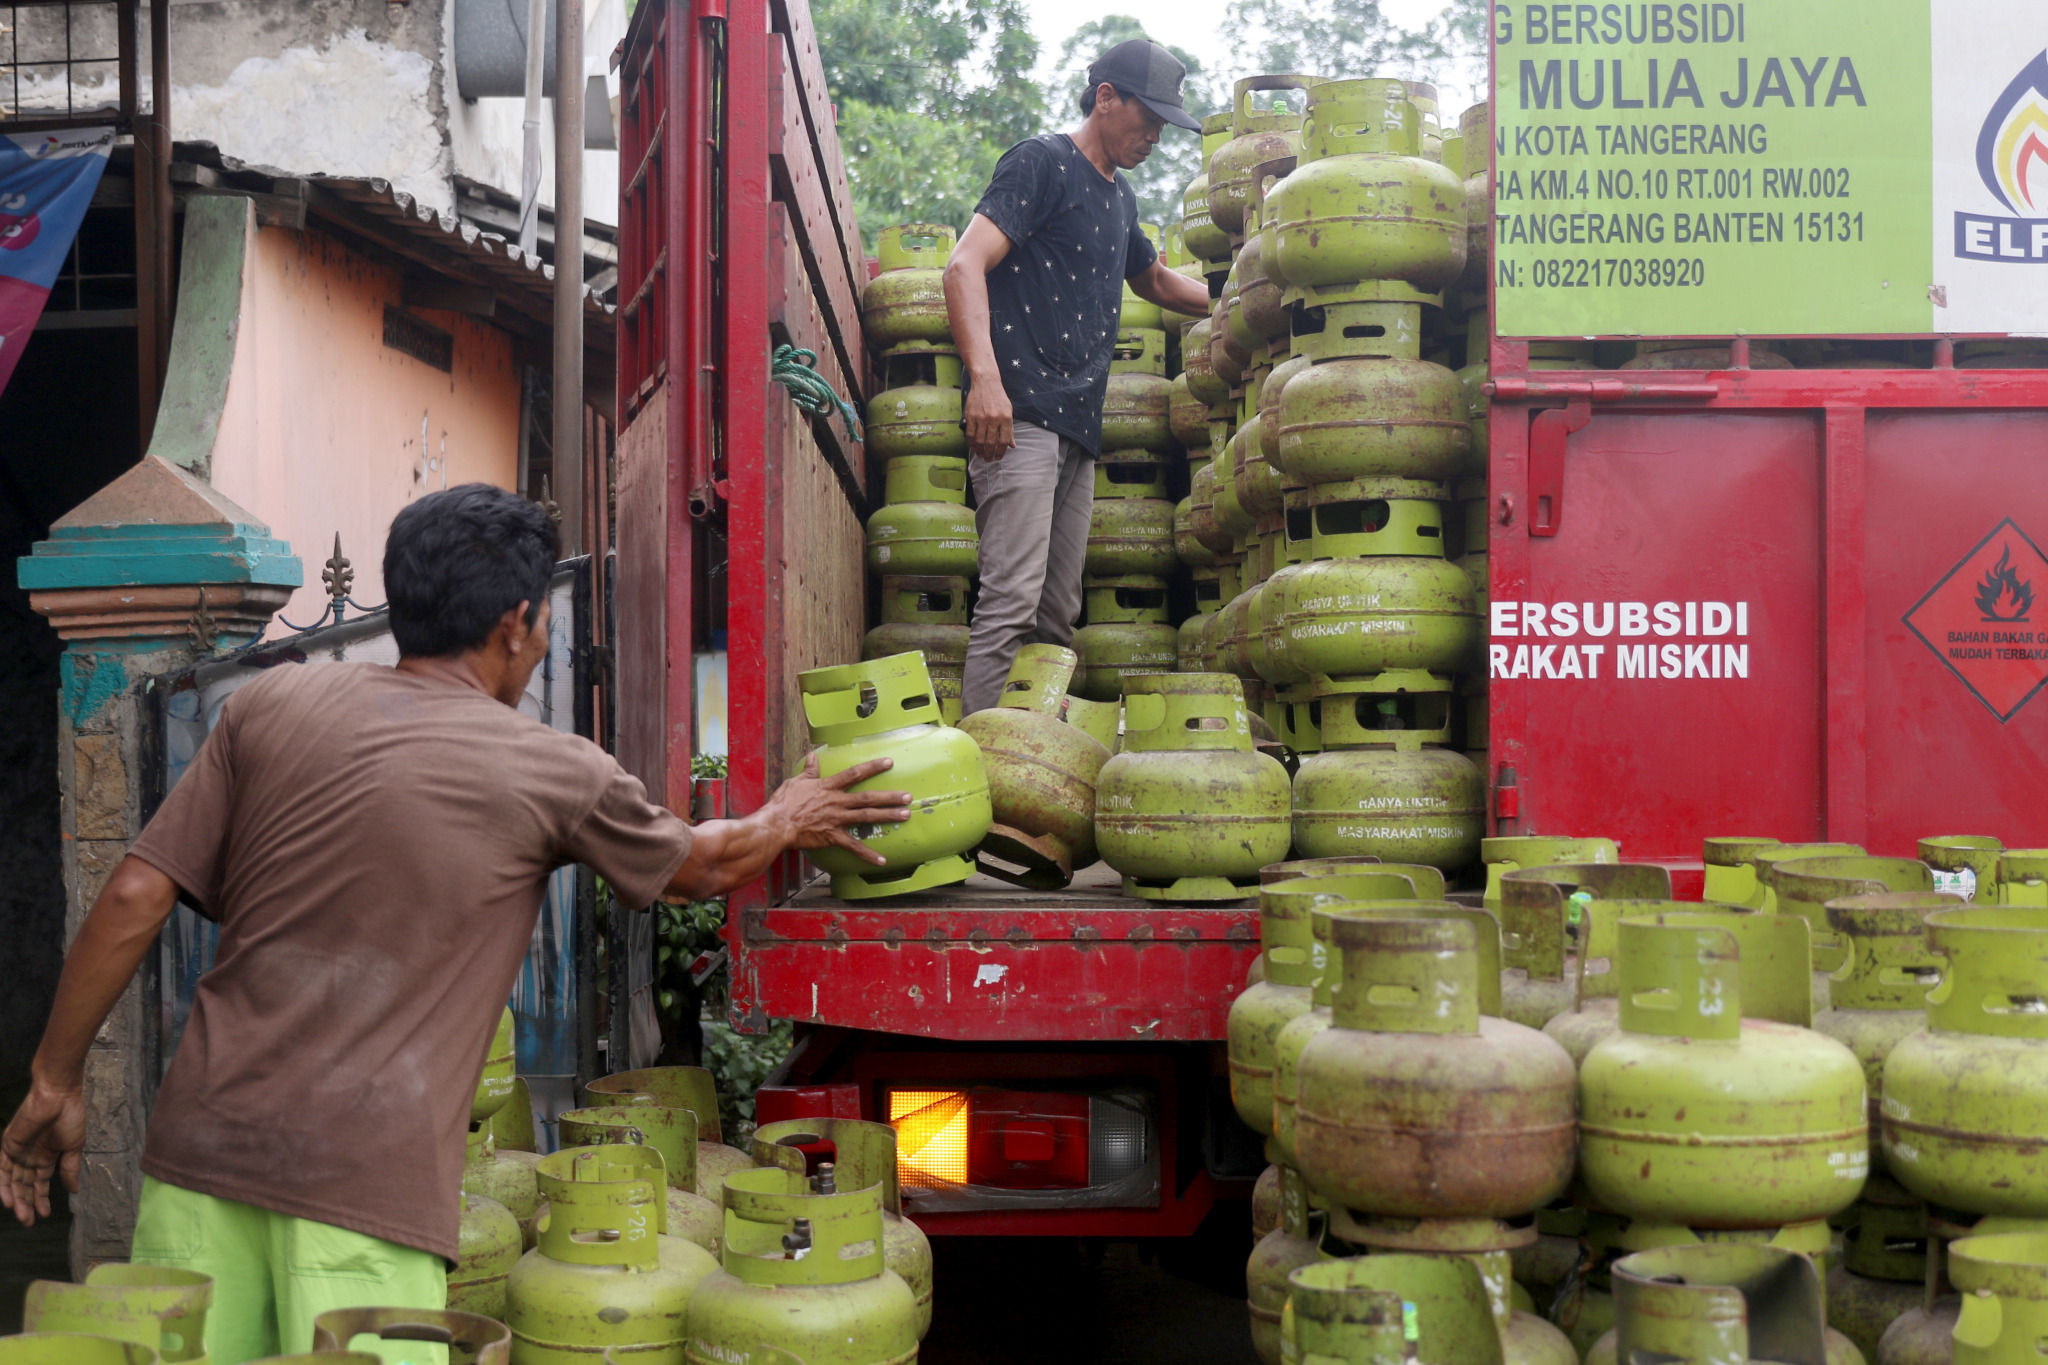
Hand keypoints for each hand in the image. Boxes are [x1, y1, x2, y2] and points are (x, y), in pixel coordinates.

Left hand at [0, 1078, 84, 1227]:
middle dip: (26, 1204)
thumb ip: (70, 1169)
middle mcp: (30, 1157)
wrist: (58, 1096)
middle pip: (24, 1185)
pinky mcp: (7, 1146)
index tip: (43, 1215)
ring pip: (12, 1181)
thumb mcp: (74, 1146)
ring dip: (15, 1198)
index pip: (40, 1183)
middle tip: (28, 1222)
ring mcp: (17, 1152)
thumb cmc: (70, 1117)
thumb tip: (74, 1191)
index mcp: (47, 1156)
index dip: (41, 1199)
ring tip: (20, 1214)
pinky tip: (8, 1199)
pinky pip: (1, 1169)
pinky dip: (3, 1185)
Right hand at [770, 753, 913, 865]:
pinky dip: (868, 854)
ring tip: (905, 815)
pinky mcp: (832, 836)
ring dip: (887, 816)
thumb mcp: (796, 781)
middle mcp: (836, 802)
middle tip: (908, 796)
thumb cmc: (784, 803)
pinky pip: (853, 846)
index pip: (854, 774)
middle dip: (889, 796)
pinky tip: (882, 860)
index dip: (873, 767)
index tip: (889, 762)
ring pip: (866, 817)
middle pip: (868, 798)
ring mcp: (836, 819)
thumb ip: (810, 770)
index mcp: (828, 787)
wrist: (776, 824)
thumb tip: (814, 756)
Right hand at [963, 380, 1014, 461]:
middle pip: (991, 443)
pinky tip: (973, 447)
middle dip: (989, 454)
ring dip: (980, 451)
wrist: (986, 382)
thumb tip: (1012, 446)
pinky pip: (970, 434)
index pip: (1004, 441)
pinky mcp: (970, 415)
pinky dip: (971, 443)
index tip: (998, 457)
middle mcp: (994, 418)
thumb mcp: (1008, 412)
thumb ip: (1010, 429)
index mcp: (1006, 418)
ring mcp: (981, 417)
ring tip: (981, 455)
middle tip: (988, 460)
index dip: (1001, 452)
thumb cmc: (999, 398)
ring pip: (979, 440)